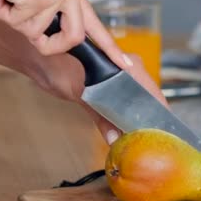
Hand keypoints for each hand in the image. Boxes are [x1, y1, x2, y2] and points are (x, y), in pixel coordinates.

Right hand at [0, 0, 125, 66]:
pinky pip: (16, 23)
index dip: (111, 47)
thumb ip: (51, 13)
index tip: (125, 64)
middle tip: (36, 39)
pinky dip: (2, 12)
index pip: (96, 24)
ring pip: (34, 33)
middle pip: (73, 38)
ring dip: (14, 20)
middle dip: (51, 46)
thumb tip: (49, 39)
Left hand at [35, 52, 168, 144]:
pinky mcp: (108, 86)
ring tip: (138, 141)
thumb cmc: (57, 65)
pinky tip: (123, 132)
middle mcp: (128, 68)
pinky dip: (123, 118)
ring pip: (135, 103)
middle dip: (147, 121)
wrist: (38, 57)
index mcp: (127, 64)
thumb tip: (114, 138)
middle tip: (149, 142)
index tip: (163, 133)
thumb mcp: (80, 92)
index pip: (152, 93)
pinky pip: (122, 104)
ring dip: (135, 121)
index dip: (158, 114)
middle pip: (146, 100)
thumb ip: (100, 116)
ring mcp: (119, 77)